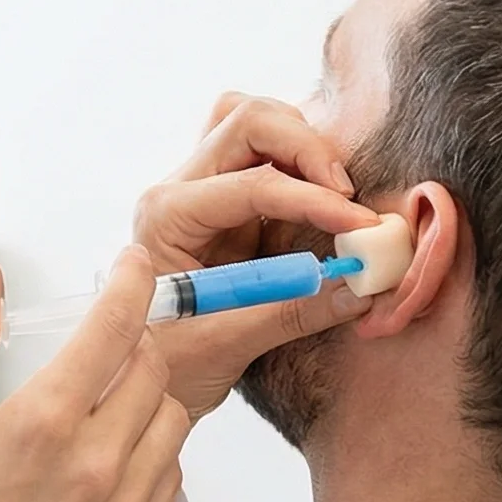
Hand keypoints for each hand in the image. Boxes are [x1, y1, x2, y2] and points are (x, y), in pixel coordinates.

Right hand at [0, 249, 189, 501]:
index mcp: (43, 421)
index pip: (114, 329)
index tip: (134, 265)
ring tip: (107, 402)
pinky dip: (151, 452)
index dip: (131, 284)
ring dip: (147, 397)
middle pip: (152, 369)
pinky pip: (171, 474)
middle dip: (132, 342)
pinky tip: (110, 454)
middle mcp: (94, 463)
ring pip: (173, 420)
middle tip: (104, 343)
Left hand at [133, 93, 381, 417]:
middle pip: (248, 121)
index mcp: (168, 217)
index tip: (359, 224)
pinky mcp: (228, 201)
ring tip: (336, 196)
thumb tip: (361, 289)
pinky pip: (267, 153)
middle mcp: (181, 188)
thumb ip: (295, 311)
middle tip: (348, 198)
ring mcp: (204, 188)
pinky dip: (302, 163)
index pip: (251, 184)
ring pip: (256, 123)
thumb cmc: (167, 363)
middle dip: (308, 148)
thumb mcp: (227, 343)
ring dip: (304, 146)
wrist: (140, 380)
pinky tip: (324, 200)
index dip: (313, 200)